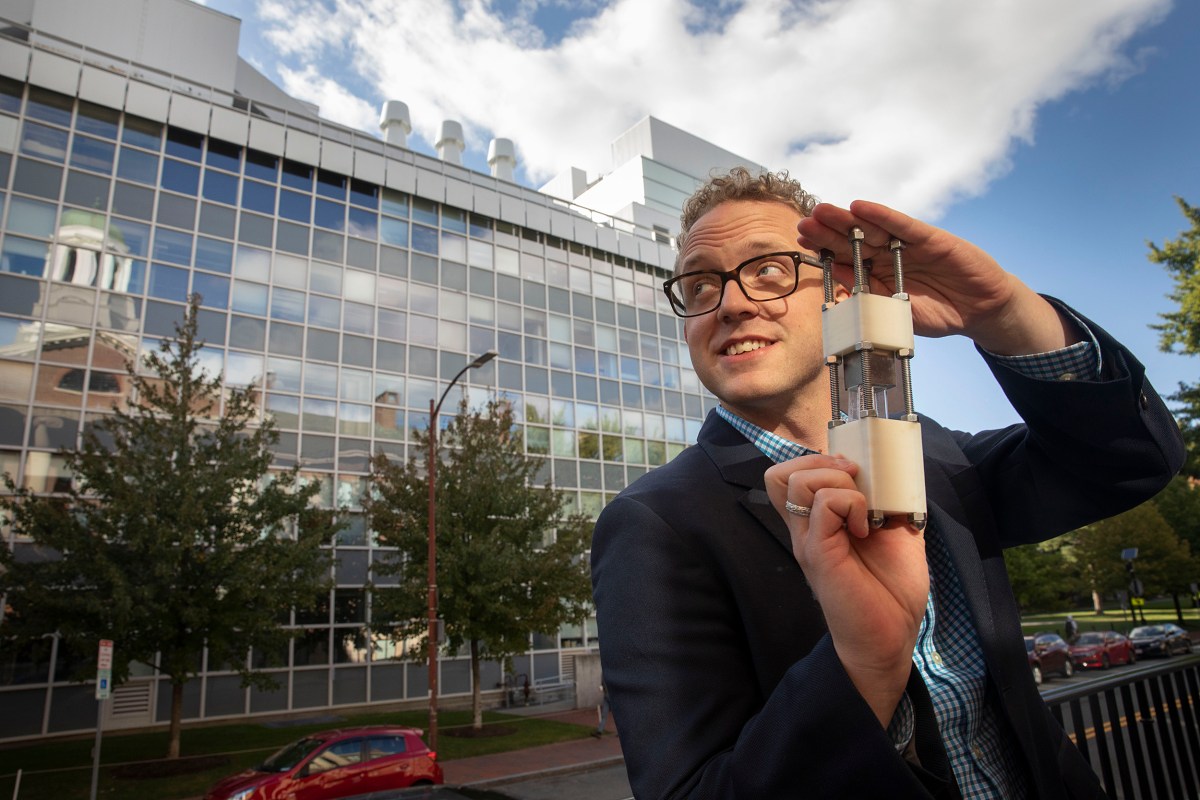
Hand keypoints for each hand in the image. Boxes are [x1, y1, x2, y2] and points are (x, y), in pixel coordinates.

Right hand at [764, 454, 927, 725]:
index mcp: (818, 522)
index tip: (855, 473)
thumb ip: (889, 502)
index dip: (818, 460)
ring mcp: (808, 539)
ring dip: (837, 482)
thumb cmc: (891, 591)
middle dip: (820, 461)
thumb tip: (898, 473)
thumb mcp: (896, 532)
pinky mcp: (818, 552)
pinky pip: (823, 505)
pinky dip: (849, 502)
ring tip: (861, 508)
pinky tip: (865, 527)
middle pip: (779, 473)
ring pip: (797, 481)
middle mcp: (805, 528)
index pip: (791, 475)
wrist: (890, 636)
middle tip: (854, 482)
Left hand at [796, 200, 1079, 354]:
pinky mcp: (930, 238)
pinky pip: (902, 225)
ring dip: (847, 219)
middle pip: (853, 240)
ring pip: (872, 229)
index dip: (823, 250)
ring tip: (822, 211)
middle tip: (804, 223)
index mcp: (878, 275)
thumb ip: (872, 301)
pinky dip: (882, 216)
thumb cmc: (939, 312)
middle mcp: (889, 255)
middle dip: (828, 231)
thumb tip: (839, 290)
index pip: (845, 260)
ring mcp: (908, 245)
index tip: (801, 242)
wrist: (980, 311)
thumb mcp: (897, 313)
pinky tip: (860, 207)